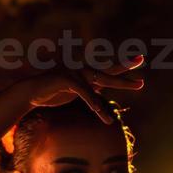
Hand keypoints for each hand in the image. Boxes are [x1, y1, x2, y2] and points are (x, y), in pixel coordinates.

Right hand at [24, 55, 145, 123]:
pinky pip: (83, 91)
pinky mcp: (66, 79)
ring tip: (133, 88)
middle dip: (125, 67)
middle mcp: (81, 69)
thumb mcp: (74, 94)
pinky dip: (92, 101)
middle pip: (107, 70)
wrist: (30, 93)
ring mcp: (74, 71)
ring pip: (99, 80)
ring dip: (118, 84)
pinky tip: (101, 112)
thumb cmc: (52, 94)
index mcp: (85, 74)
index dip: (123, 66)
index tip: (139, 59)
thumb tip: (100, 97)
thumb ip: (88, 92)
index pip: (108, 70)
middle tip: (141, 59)